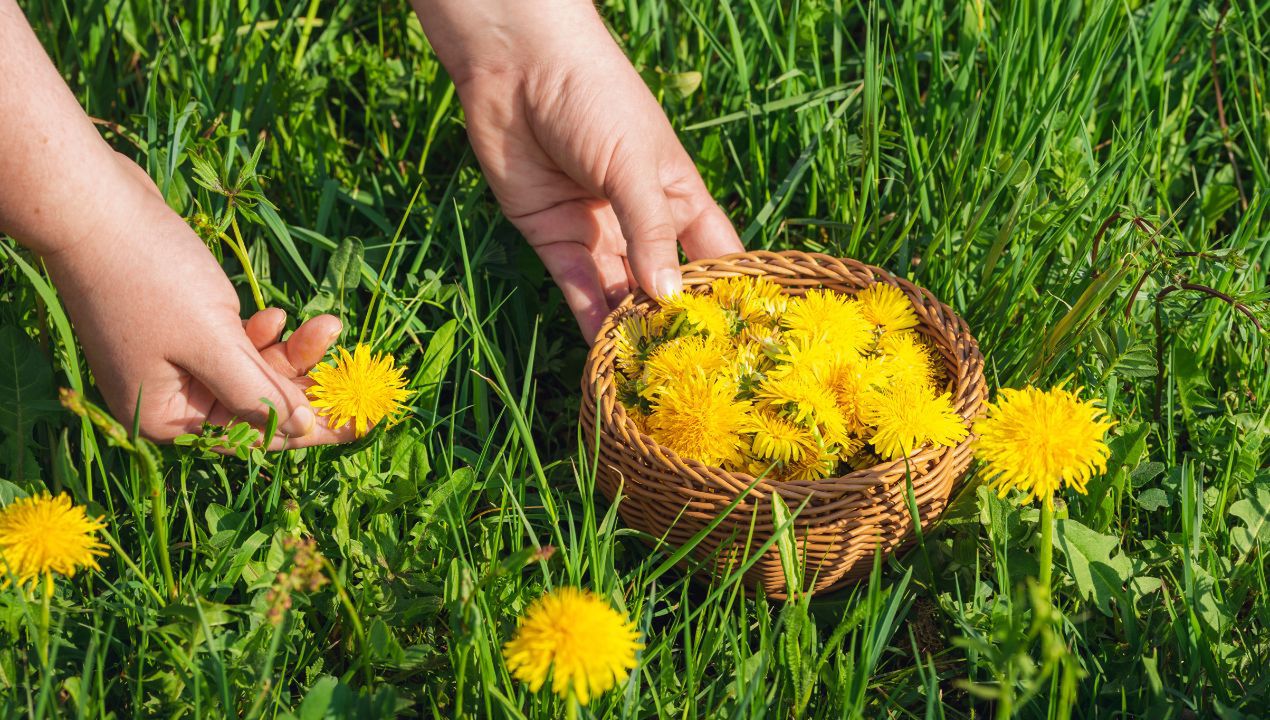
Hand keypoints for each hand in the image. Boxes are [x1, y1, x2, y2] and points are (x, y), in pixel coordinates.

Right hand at [40, 157, 355, 448]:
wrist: (96, 205)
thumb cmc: (149, 276)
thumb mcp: (212, 342)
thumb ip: (256, 391)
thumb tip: (300, 431)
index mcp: (167, 418)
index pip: (253, 437)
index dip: (310, 430)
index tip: (361, 425)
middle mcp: (169, 399)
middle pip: (256, 403)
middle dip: (305, 381)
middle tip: (355, 370)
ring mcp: (173, 363)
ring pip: (251, 369)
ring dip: (291, 349)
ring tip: (328, 323)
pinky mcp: (180, 329)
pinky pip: (234, 343)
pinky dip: (260, 331)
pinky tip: (280, 314)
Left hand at [415, 0, 742, 340]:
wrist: (517, 67)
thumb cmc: (595, 99)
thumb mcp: (636, 164)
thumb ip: (653, 232)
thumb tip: (670, 297)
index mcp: (677, 194)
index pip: (713, 252)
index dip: (727, 290)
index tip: (743, 337)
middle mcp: (639, 219)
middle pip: (663, 281)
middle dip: (674, 321)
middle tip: (690, 372)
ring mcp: (596, 231)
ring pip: (619, 291)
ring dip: (629, 327)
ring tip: (646, 372)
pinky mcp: (552, 239)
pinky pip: (576, 287)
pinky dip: (588, 316)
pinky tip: (604, 351)